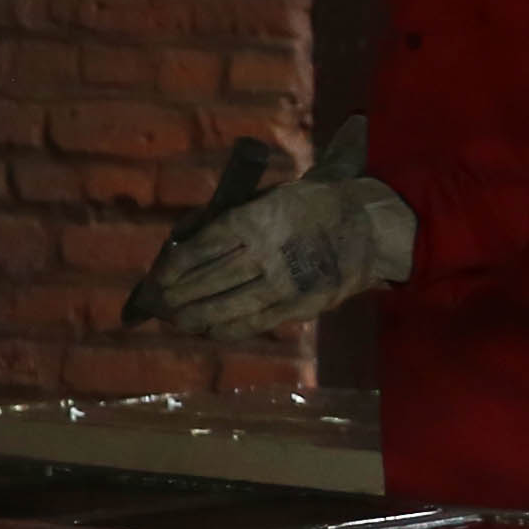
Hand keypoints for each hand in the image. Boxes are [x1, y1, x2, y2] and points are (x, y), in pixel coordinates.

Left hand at [133, 175, 416, 338]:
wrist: (371, 227)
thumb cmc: (312, 208)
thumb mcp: (272, 198)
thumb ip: (234, 219)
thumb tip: (186, 244)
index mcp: (257, 219)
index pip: (203, 248)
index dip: (175, 267)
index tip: (157, 278)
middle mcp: (267, 253)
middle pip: (209, 280)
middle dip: (178, 296)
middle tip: (158, 305)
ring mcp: (284, 283)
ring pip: (227, 306)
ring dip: (196, 316)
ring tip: (178, 320)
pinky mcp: (300, 306)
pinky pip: (255, 322)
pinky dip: (229, 329)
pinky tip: (211, 330)